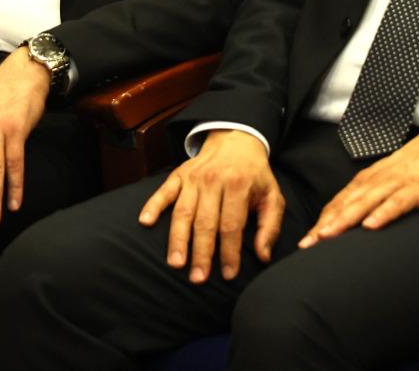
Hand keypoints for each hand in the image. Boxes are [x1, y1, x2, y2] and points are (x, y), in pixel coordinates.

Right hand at [138, 129, 282, 283]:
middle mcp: (213, 181)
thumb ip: (270, 227)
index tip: (228, 274)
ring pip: (183, 212)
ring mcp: (193, 178)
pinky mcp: (178, 175)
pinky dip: (153, 205)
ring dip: (178, 238)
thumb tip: (263, 256)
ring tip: (175, 262)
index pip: (232, 225)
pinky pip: (163, 191)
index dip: (229, 252)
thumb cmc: (255, 175)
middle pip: (205, 222)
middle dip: (201, 252)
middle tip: (198, 278)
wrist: (236, 140)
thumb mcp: (273, 196)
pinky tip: (146, 222)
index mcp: (238, 185)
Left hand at [299, 127, 418, 245]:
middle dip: (325, 224)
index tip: (306, 242)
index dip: (321, 222)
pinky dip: (383, 213)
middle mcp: (374, 182)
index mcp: (366, 182)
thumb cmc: (415, 169)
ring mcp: (394, 185)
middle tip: (307, 243)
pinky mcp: (415, 190)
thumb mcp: (387, 184)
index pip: (338, 204)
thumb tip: (353, 224)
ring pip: (365, 203)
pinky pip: (396, 203)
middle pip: (345, 205)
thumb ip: (370, 200)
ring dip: (344, 219)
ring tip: (328, 235)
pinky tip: (371, 226)